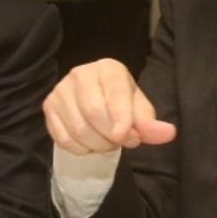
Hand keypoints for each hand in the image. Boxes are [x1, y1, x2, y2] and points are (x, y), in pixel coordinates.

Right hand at [43, 58, 176, 154]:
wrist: (96, 101)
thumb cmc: (121, 104)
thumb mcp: (139, 111)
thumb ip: (151, 123)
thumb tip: (168, 134)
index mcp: (108, 68)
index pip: (114, 94)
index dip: (122, 119)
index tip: (129, 138)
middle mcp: (80, 74)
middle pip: (93, 112)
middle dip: (111, 136)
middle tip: (122, 141)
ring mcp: (61, 90)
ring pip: (78, 128)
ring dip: (97, 145)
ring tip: (108, 142)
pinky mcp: (48, 107)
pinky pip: (63, 138)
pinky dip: (81, 149)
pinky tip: (90, 143)